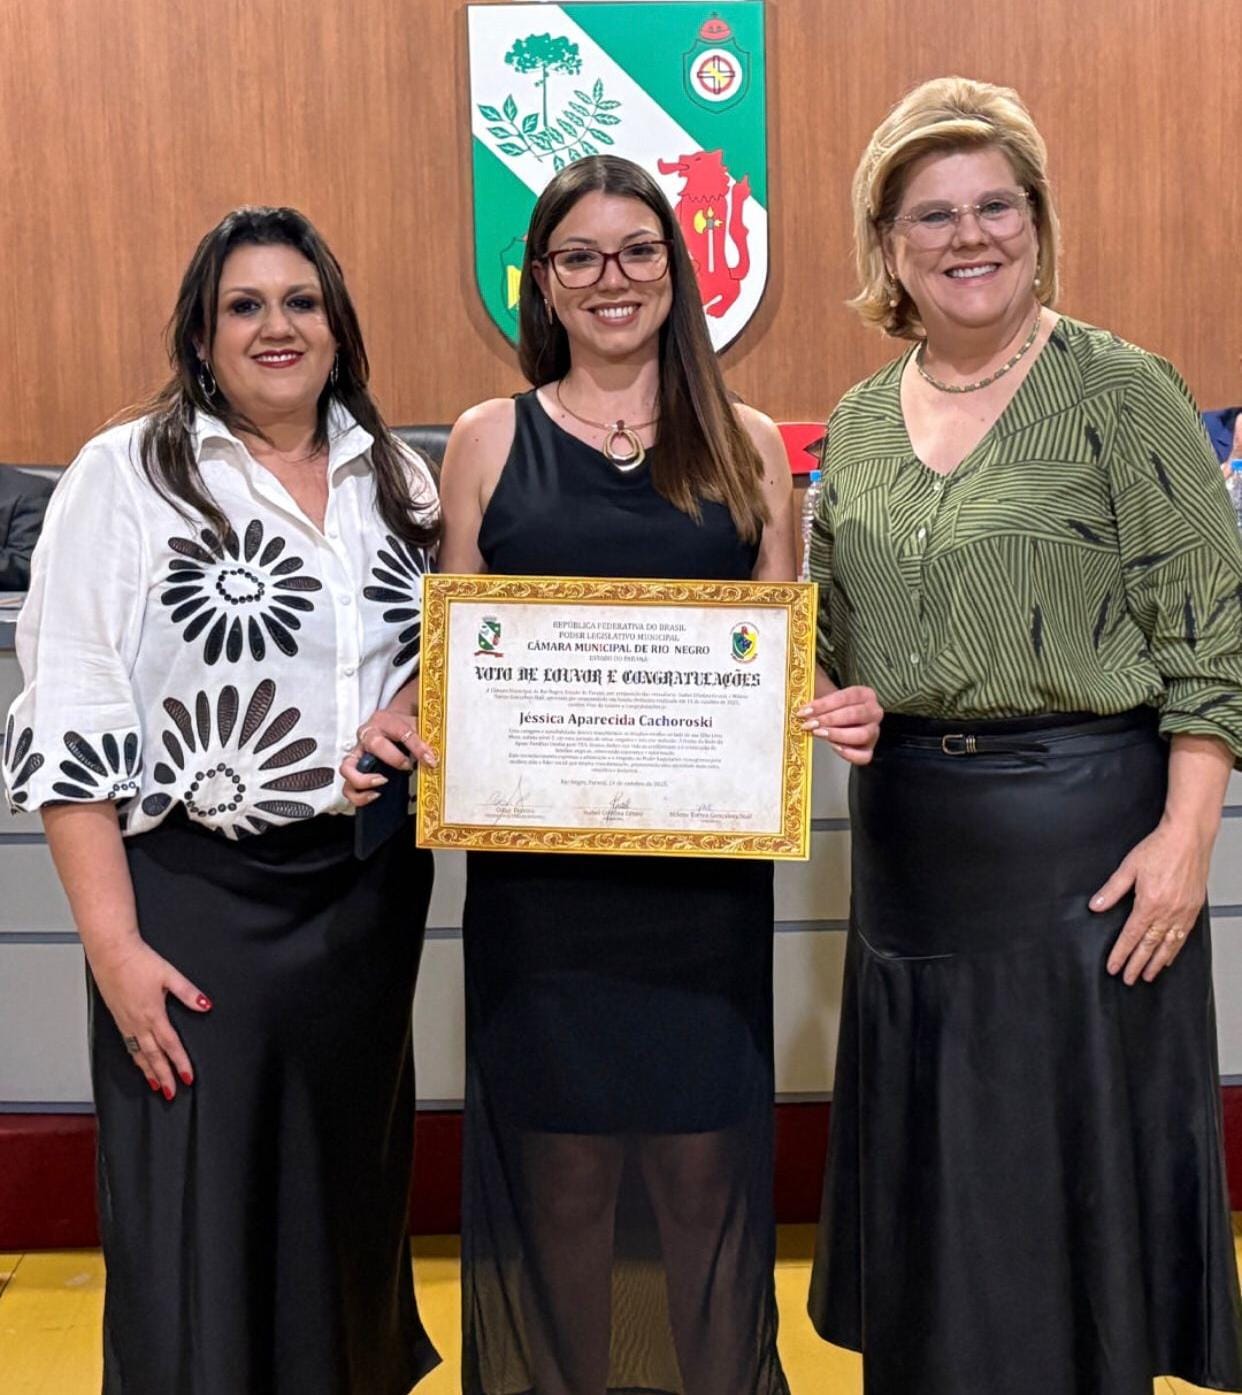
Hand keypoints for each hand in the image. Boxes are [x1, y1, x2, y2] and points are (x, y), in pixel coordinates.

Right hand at [89, 938, 211, 1097]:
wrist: (111, 953)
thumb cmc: (138, 961)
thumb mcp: (169, 974)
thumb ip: (188, 993)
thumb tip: (205, 1005)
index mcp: (152, 1014)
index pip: (170, 1045)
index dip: (180, 1063)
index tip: (188, 1078)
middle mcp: (137, 1022)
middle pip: (153, 1056)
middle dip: (163, 1076)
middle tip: (171, 1093)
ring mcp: (125, 1022)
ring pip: (138, 1054)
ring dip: (148, 1071)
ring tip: (156, 1085)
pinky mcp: (118, 1017)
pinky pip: (128, 1045)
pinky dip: (135, 1058)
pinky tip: (139, 1062)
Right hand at [340, 706, 437, 806]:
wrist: (389, 721)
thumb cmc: (403, 726)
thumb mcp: (415, 726)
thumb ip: (424, 739)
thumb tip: (433, 759)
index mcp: (385, 721)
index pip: (402, 731)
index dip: (417, 747)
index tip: (430, 760)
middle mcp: (367, 734)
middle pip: (374, 744)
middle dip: (393, 758)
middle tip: (407, 767)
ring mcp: (356, 752)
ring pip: (348, 767)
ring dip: (364, 779)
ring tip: (383, 783)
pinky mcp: (352, 769)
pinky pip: (347, 785)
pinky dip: (358, 794)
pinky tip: (375, 795)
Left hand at [797, 686, 883, 764]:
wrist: (840, 719)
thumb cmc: (832, 708)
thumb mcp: (826, 699)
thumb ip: (817, 703)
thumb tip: (802, 712)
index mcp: (865, 694)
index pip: (846, 697)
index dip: (824, 704)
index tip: (804, 711)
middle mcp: (874, 712)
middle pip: (855, 714)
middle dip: (829, 719)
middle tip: (810, 724)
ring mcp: (874, 731)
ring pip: (861, 735)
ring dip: (837, 735)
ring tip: (818, 733)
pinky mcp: (869, 749)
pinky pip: (864, 756)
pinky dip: (849, 754)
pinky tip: (834, 747)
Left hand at [1091, 819, 1212, 984]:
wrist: (1188, 838)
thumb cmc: (1160, 848)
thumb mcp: (1129, 867)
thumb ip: (1111, 890)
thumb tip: (1096, 906)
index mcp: (1149, 903)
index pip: (1131, 936)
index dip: (1121, 954)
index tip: (1114, 967)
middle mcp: (1168, 911)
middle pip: (1149, 945)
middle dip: (1137, 964)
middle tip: (1129, 979)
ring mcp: (1183, 911)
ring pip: (1168, 944)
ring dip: (1156, 962)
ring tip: (1147, 975)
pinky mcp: (1193, 909)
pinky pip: (1183, 935)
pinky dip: (1175, 949)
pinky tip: (1169, 957)